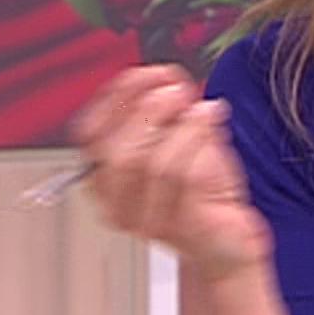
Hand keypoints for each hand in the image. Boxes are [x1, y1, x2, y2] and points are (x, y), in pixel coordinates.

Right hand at [69, 64, 274, 283]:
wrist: (225, 241)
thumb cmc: (199, 192)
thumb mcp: (171, 142)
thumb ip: (158, 114)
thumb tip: (162, 79)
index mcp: (103, 179)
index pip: (88, 134)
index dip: (115, 97)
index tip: (144, 74)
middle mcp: (117, 205)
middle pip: (117, 153)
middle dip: (149, 111)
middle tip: (175, 90)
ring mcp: (150, 221)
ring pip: (155, 165)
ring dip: (182, 125)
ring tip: (199, 108)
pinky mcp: (186, 226)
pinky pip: (189, 177)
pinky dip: (202, 138)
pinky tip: (211, 118)